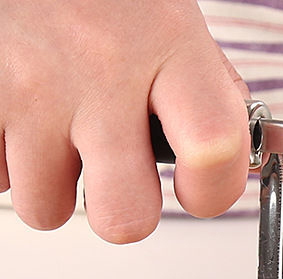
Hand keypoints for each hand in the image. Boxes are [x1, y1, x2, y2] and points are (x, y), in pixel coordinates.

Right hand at [0, 0, 250, 242]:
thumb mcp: (171, 18)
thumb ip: (205, 88)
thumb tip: (224, 156)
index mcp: (169, 44)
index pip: (214, 151)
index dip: (212, 191)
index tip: (197, 189)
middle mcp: (100, 69)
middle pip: (125, 218)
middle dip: (123, 210)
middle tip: (118, 177)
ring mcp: (31, 87)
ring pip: (48, 209)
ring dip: (56, 185)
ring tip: (59, 133)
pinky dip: (10, 160)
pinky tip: (24, 118)